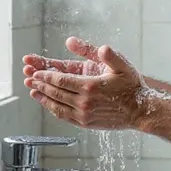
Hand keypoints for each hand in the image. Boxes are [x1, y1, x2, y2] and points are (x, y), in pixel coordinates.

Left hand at [23, 37, 146, 129]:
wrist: (140, 110)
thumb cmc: (131, 87)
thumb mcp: (123, 66)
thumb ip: (109, 55)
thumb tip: (102, 47)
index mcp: (90, 86)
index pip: (60, 80)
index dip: (46, 76)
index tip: (36, 72)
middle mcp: (84, 102)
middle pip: (55, 92)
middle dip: (40, 85)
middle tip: (29, 79)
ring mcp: (84, 114)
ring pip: (57, 105)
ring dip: (43, 98)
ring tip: (33, 92)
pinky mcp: (85, 123)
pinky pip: (64, 116)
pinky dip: (53, 109)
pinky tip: (48, 104)